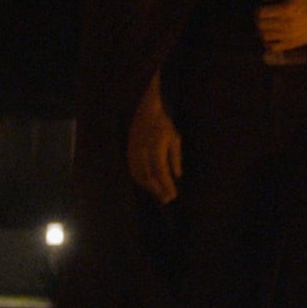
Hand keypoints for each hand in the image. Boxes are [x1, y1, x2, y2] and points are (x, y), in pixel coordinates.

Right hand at [126, 86, 182, 203]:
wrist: (147, 108)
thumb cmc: (164, 123)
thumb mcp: (174, 138)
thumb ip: (175, 158)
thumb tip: (177, 175)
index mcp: (155, 147)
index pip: (160, 172)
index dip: (166, 185)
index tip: (173, 195)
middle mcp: (142, 151)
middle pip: (148, 176)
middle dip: (158, 190)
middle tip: (167, 199)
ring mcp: (133, 151)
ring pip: (138, 174)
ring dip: (148, 187)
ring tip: (158, 194)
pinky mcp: (129, 150)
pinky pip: (132, 168)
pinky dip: (139, 179)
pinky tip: (146, 184)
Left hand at [257, 0, 306, 53]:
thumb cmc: (306, 3)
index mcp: (286, 10)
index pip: (261, 13)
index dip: (258, 11)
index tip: (261, 9)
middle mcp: (287, 24)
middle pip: (261, 25)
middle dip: (258, 21)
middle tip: (261, 18)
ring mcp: (288, 36)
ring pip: (264, 36)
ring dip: (261, 31)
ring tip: (266, 27)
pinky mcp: (291, 45)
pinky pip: (272, 47)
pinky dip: (267, 42)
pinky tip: (270, 36)